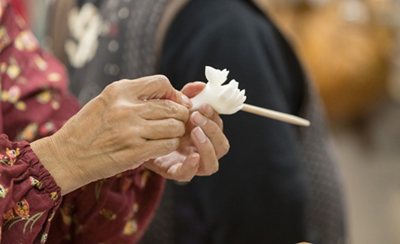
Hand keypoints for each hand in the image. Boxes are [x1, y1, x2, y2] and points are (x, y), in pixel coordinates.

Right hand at [31, 75, 191, 194]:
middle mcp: (126, 108)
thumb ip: (132, 96)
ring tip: (171, 134)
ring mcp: (131, 131)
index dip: (173, 93)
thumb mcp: (105, 101)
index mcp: (119, 91)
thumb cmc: (86, 129)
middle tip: (179, 121)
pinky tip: (163, 145)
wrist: (66, 157)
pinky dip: (170, 145)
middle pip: (172, 106)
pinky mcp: (135, 152)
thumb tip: (166, 95)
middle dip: (180, 114)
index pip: (161, 82)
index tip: (174, 102)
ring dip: (177, 131)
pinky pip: (168, 144)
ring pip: (174, 126)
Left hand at [143, 82, 229, 181]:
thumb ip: (187, 96)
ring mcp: (190, 164)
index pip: (219, 128)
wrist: (135, 138)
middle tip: (196, 117)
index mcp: (204, 134)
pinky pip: (188, 175)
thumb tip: (202, 85)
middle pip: (222, 146)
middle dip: (213, 130)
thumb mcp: (172, 106)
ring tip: (194, 131)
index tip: (204, 105)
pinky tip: (192, 156)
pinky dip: (192, 166)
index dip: (215, 117)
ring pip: (212, 164)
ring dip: (207, 146)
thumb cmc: (159, 121)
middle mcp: (201, 150)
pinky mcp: (174, 172)